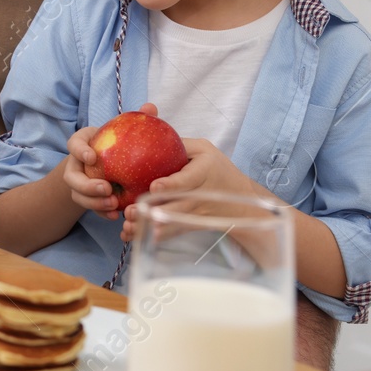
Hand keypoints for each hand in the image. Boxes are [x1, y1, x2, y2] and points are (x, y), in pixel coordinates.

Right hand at [63, 103, 158, 221]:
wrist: (108, 163)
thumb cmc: (117, 143)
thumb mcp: (123, 130)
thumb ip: (136, 119)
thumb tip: (151, 107)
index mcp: (83, 145)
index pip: (74, 145)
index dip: (80, 151)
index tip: (92, 157)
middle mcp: (77, 166)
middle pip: (72, 177)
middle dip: (87, 185)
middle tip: (106, 188)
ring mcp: (80, 185)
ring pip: (79, 196)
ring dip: (94, 202)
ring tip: (113, 204)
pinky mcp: (88, 200)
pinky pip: (91, 209)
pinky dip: (101, 213)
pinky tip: (116, 217)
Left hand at [120, 137, 260, 242]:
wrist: (241, 202)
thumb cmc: (217, 169)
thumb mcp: (204, 150)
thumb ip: (180, 143)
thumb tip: (149, 133)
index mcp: (204, 172)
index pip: (187, 180)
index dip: (172, 185)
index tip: (155, 187)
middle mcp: (200, 196)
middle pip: (176, 206)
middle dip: (154, 211)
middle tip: (131, 212)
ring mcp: (195, 214)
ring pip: (171, 223)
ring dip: (149, 226)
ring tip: (128, 227)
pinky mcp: (190, 225)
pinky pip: (171, 233)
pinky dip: (152, 236)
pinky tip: (132, 237)